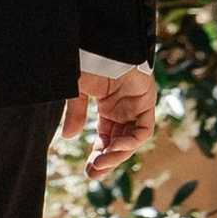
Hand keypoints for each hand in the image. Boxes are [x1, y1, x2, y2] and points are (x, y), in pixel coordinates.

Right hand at [63, 65, 156, 180]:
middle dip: (108, 160)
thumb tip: (69, 138)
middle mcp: (124, 109)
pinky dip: (131, 142)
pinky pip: (143, 130)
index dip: (99, 155)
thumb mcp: (77, 91)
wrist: (101, 44)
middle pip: (119, 142)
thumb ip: (76, 114)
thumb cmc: (88, 60)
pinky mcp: (147, 102)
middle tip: (94, 173)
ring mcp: (136, 106)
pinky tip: (116, 147)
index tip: (88, 171)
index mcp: (108, 106)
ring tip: (102, 163)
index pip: (106, 138)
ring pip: (132, 140)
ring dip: (118, 154)